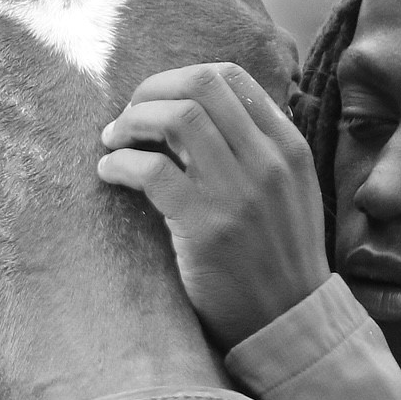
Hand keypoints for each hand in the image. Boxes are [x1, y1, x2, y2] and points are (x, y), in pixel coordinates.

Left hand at [97, 63, 331, 349]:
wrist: (289, 322)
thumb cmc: (279, 258)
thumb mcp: (290, 193)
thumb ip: (260, 150)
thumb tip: (202, 113)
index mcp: (288, 146)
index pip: (231, 77)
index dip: (181, 79)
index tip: (157, 100)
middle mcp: (267, 160)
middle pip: (199, 85)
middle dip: (150, 91)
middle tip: (127, 116)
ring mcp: (237, 192)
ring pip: (176, 117)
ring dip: (132, 121)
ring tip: (113, 141)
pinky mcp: (205, 226)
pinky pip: (151, 170)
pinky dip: (120, 163)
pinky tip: (110, 173)